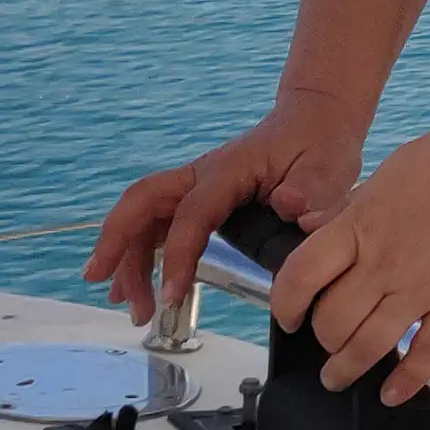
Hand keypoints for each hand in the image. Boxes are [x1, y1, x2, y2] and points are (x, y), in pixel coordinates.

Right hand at [85, 87, 367, 326]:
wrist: (314, 121)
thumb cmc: (318, 144)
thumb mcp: (328, 167)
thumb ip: (313, 191)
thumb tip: (293, 209)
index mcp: (229, 169)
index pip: (192, 214)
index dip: (178, 255)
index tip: (171, 295)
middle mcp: (202, 174)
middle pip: (142, 201)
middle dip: (116, 241)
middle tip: (101, 283)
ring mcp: (195, 186)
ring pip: (144, 216)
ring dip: (129, 259)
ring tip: (132, 308)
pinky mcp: (197, 198)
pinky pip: (157, 225)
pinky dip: (140, 255)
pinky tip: (135, 288)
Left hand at [269, 103, 429, 402]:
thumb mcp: (386, 174)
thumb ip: (346, 210)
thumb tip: (307, 229)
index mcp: (361, 222)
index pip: (299, 277)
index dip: (284, 305)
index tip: (288, 316)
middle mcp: (387, 259)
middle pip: (330, 322)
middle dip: (320, 341)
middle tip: (324, 344)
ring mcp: (426, 285)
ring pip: (367, 348)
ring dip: (346, 370)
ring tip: (340, 376)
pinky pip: (426, 357)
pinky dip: (404, 384)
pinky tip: (392, 393)